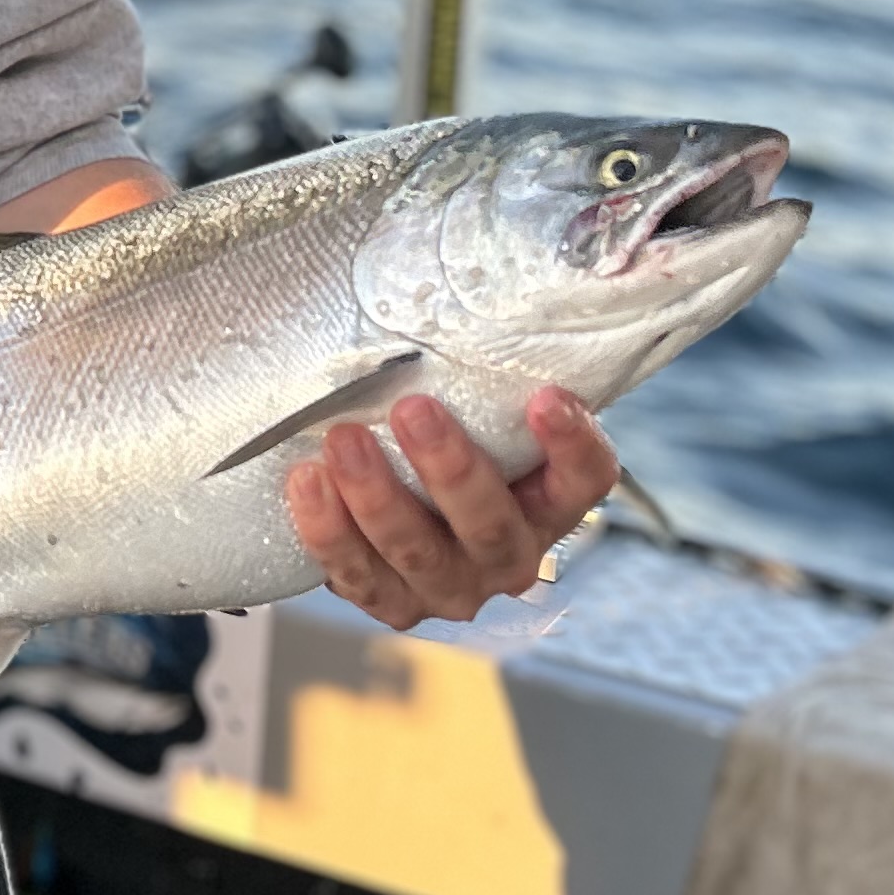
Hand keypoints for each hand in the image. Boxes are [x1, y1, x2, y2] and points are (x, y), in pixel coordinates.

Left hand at [285, 385, 618, 630]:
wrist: (401, 507)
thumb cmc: (450, 436)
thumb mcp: (479, 408)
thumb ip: (482, 375)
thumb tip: (454, 292)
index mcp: (549, 505)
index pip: (586, 481)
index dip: (572, 445)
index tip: (545, 397)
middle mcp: (509, 556)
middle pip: (491, 526)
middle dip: (449, 469)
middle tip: (412, 409)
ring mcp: (450, 587)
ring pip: (419, 554)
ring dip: (377, 496)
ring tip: (342, 440)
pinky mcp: (392, 602)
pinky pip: (359, 578)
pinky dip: (329, 532)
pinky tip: (307, 481)